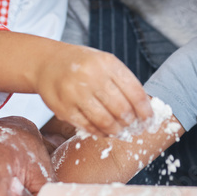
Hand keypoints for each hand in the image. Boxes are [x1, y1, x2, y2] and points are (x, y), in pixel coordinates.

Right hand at [34, 43, 152, 136]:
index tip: (149, 120)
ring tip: (120, 131)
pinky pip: (88, 127)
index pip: (134, 92)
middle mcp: (91, 76)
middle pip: (121, 109)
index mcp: (107, 63)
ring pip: (105, 121)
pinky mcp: (63, 108)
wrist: (47, 63)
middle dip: (131, 122)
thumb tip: (144, 110)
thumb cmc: (83, 65)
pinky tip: (104, 131)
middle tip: (133, 127)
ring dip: (116, 130)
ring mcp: (75, 93)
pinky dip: (100, 132)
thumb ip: (123, 82)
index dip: (145, 110)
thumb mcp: (104, 63)